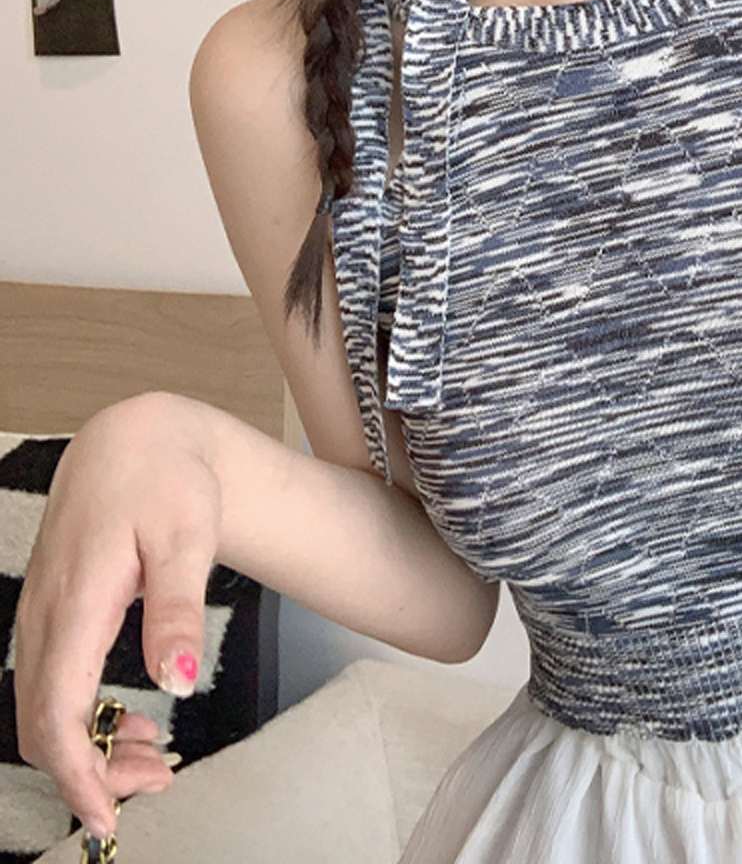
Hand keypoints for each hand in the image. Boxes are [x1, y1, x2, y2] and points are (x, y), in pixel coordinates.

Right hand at [14, 393, 218, 841]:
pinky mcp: (50, 612)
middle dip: (92, 770)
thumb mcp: (187, 537)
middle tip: (154, 782)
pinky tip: (128, 718)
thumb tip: (180, 681)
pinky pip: (50, 683)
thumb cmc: (167, 479)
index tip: (108, 816)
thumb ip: (179, 609)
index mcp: (75, 601)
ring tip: (152, 755)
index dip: (78, 773)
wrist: (140, 437)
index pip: (56, 712)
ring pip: (44, 707)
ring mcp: (41, 614)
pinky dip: (84, 715)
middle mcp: (44, 614)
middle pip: (43, 723)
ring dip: (90, 745)